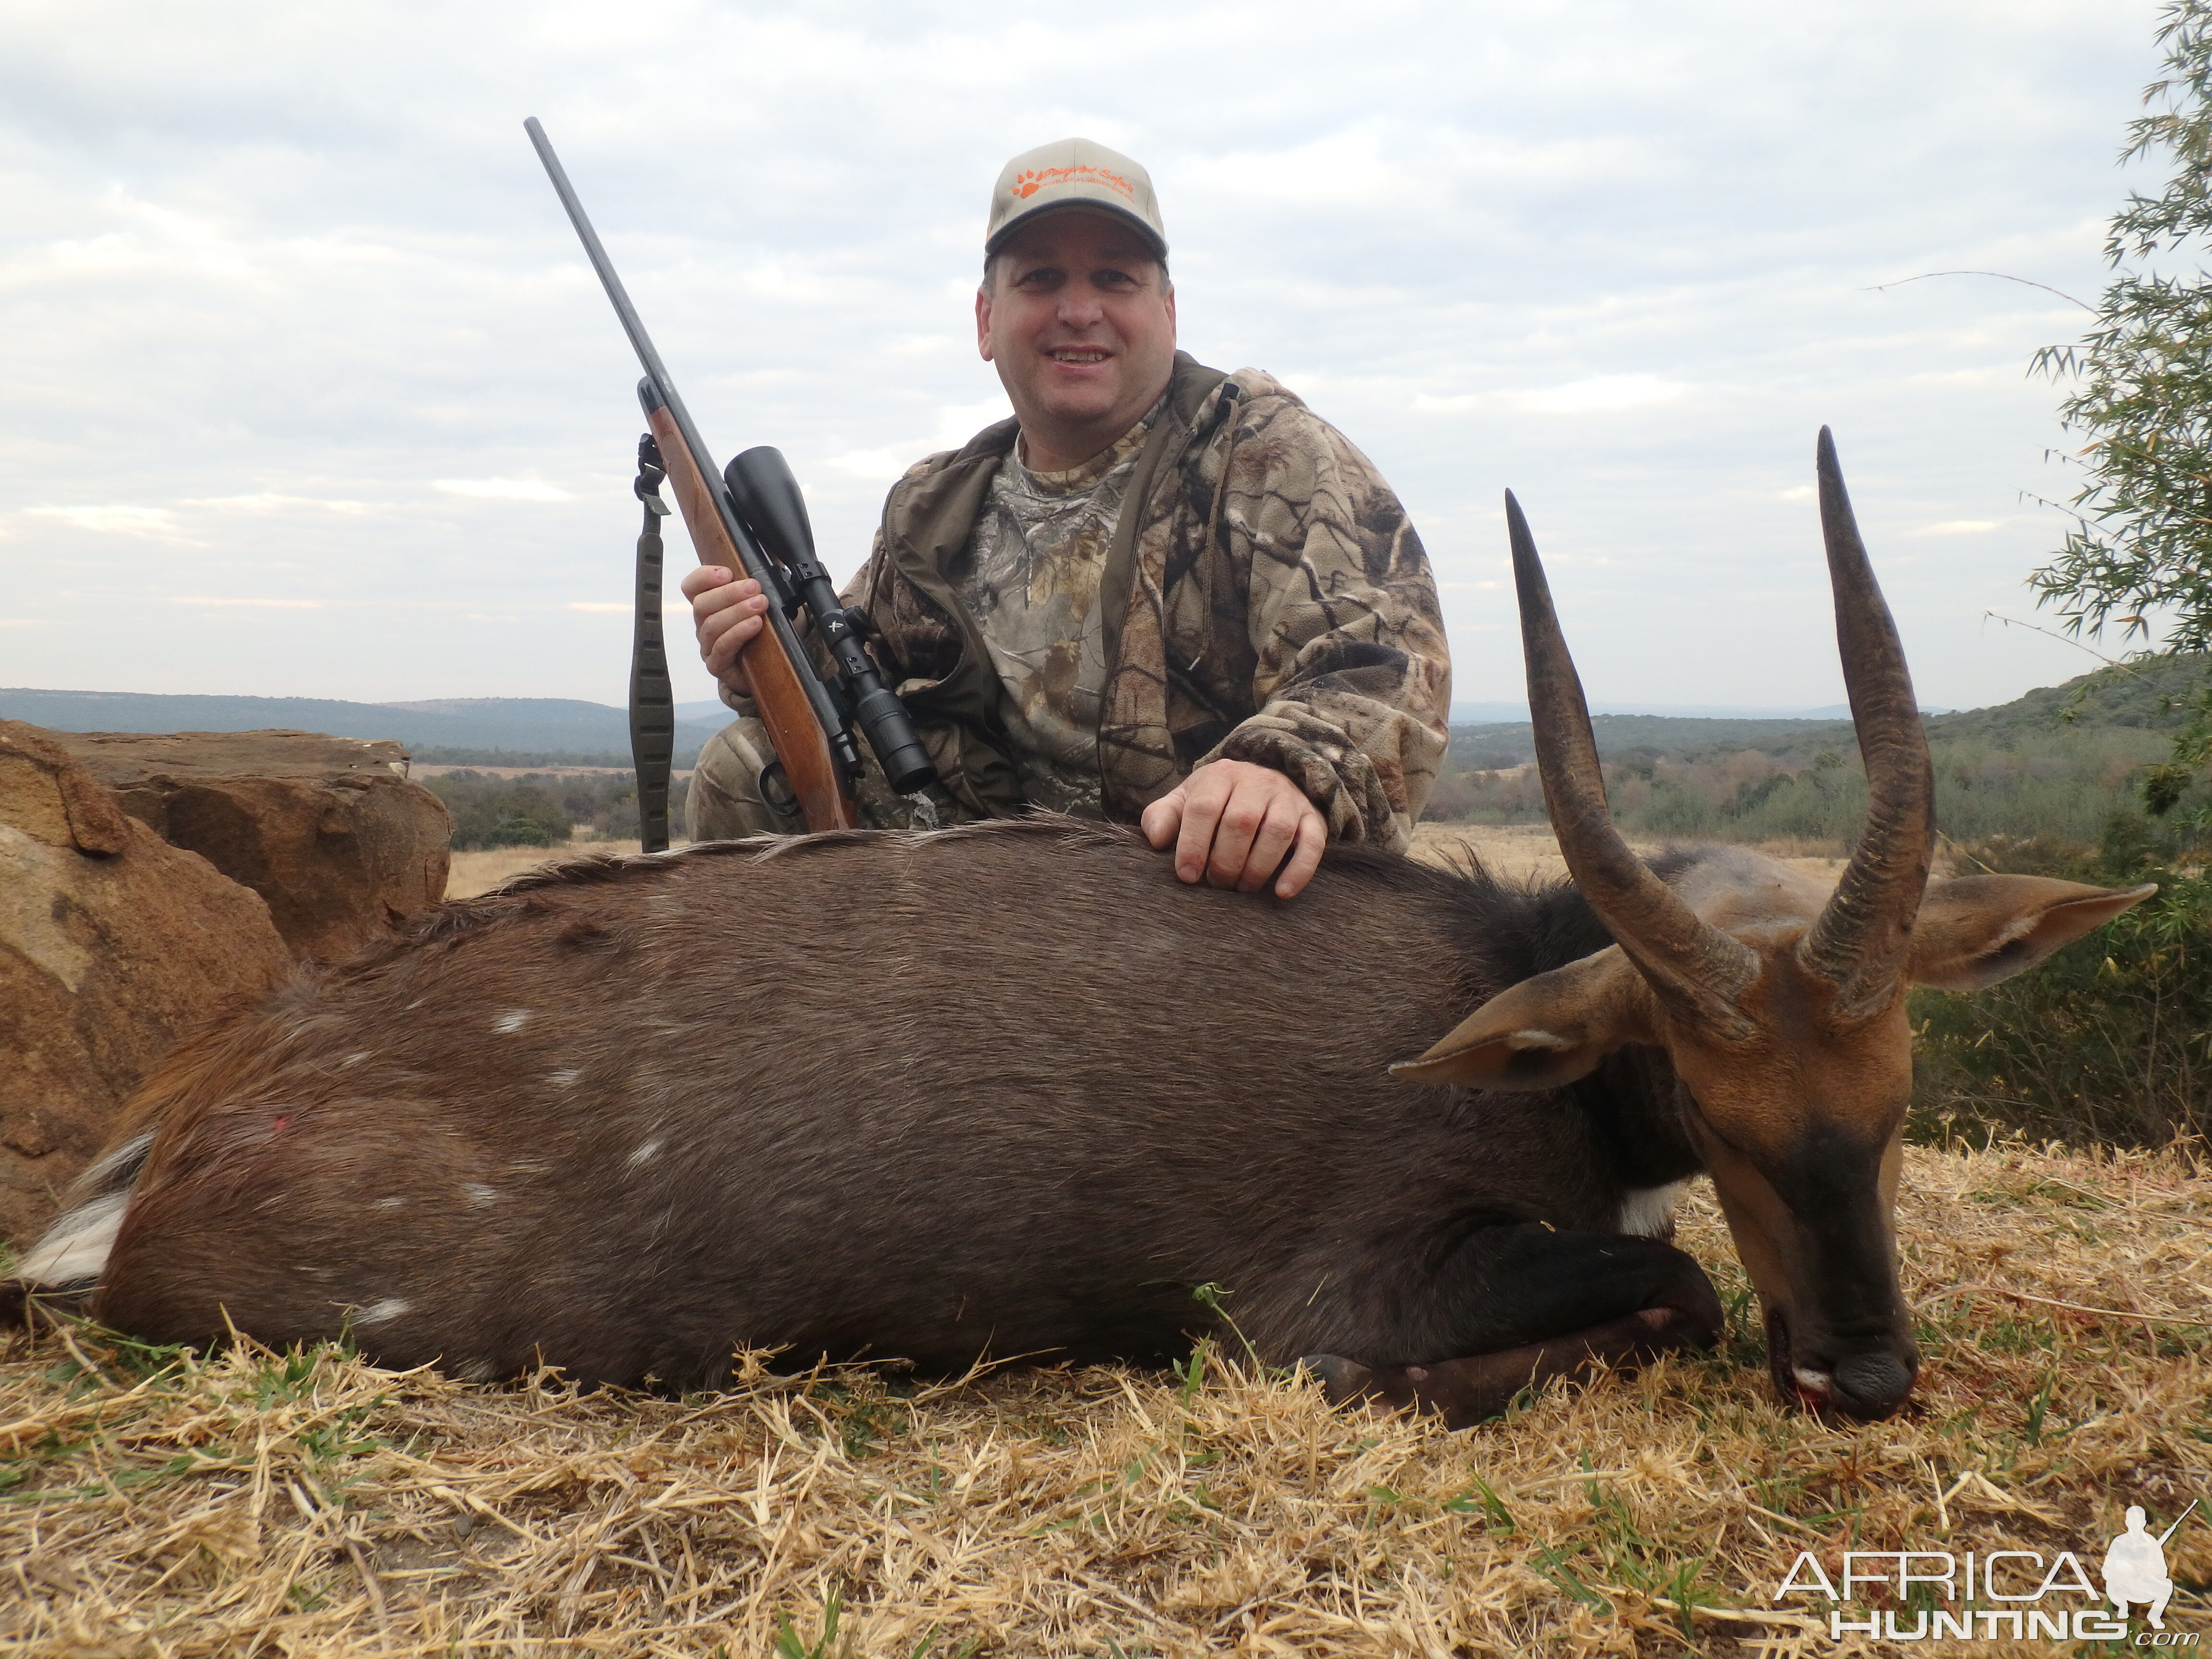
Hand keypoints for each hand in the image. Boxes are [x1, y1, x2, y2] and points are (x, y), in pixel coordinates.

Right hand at [680, 565, 770, 694]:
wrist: (767, 671)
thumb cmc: (761, 633)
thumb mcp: (760, 604)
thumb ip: (758, 584)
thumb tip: (772, 557)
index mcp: (709, 606)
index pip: (692, 587)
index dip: (703, 577)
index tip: (726, 572)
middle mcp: (703, 625)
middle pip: (702, 604)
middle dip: (728, 593)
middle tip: (754, 587)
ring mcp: (708, 647)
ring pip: (711, 625)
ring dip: (736, 611)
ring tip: (759, 604)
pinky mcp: (718, 665)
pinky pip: (722, 647)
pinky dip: (738, 633)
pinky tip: (755, 624)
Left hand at [1141, 759, 1326, 898]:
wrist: (1266, 783)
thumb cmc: (1217, 800)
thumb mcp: (1186, 801)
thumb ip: (1163, 816)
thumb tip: (1156, 840)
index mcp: (1221, 775)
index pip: (1204, 807)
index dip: (1194, 845)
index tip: (1187, 876)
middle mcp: (1257, 781)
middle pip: (1241, 822)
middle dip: (1225, 862)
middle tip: (1217, 885)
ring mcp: (1288, 798)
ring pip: (1277, 832)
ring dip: (1257, 868)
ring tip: (1242, 888)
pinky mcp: (1312, 818)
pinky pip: (1313, 844)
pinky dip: (1299, 870)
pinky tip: (1282, 893)